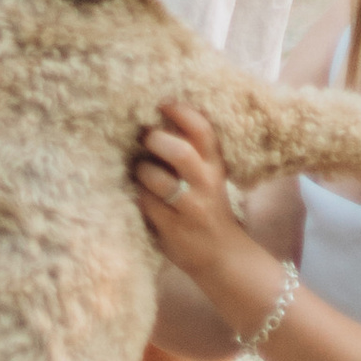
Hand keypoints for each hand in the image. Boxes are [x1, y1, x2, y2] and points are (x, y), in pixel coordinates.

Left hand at [131, 100, 260, 293]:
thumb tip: (152, 120)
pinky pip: (146, 204)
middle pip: (181, 152)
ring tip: (138, 171)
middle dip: (156, 140)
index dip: (181, 112)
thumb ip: (191, 152)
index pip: (203, 131)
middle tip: (144, 138)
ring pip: (159, 180)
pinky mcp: (174, 228)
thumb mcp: (208, 176)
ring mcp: (191, 208)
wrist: (224, 257)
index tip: (161, 103)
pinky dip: (137, 195)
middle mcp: (206, 184)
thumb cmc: (207, 207)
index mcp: (214, 165)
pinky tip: (136, 194)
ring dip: (141, 171)